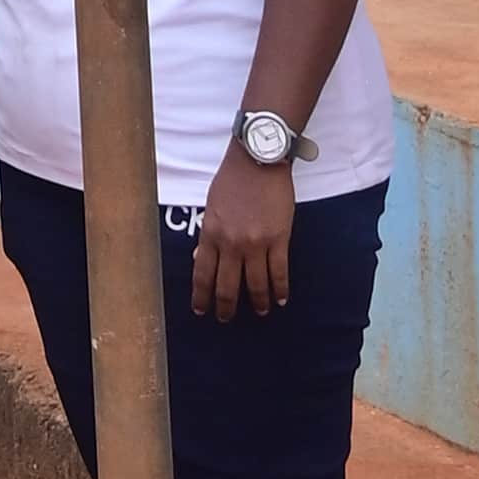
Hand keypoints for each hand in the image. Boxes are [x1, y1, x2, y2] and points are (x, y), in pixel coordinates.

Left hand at [193, 148, 298, 319]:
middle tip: (226, 319)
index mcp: (211, 233)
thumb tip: (199, 259)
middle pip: (227, 286)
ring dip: (257, 302)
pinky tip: (280, 300)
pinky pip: (279, 273)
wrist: (258, 160)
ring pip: (255, 285)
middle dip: (226, 308)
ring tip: (259, 311)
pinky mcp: (279, 239)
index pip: (202, 274)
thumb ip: (208, 234)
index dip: (201, 297)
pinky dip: (280, 290)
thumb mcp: (211, 206)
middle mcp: (231, 243)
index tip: (201, 310)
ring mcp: (256, 243)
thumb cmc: (232, 180)